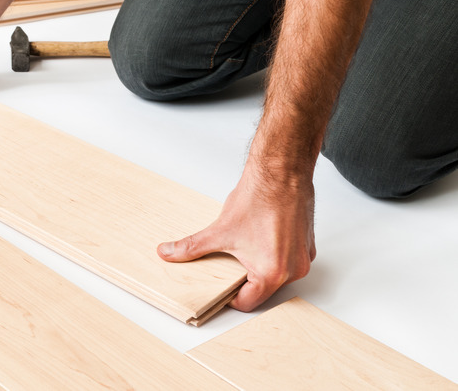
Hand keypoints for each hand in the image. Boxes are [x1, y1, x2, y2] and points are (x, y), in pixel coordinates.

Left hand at [157, 167, 316, 311]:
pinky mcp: (307, 245)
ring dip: (259, 267)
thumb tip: (168, 253)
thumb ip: (191, 247)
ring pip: (276, 274)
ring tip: (243, 249)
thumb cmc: (259, 199)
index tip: (218, 288)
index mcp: (272, 273)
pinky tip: (260, 239)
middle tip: (227, 265)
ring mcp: (303, 258)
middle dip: (242, 280)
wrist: (282, 173)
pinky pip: (288, 260)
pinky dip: (274, 255)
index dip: (228, 297)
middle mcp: (293, 270)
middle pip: (262, 290)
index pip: (247, 302)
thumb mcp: (219, 230)